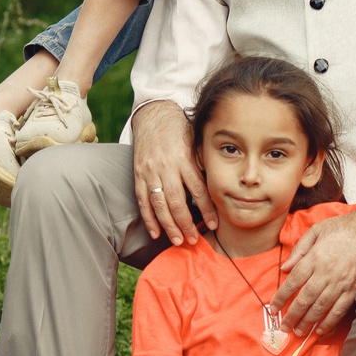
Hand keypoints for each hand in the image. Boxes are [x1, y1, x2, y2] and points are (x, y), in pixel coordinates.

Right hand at [131, 100, 213, 243]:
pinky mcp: (138, 174)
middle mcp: (166, 167)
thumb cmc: (180, 130)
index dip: (206, 210)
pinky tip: (156, 232)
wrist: (154, 115)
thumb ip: (203, 164)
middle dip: (186, 224)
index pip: (198, 190)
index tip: (214, 225)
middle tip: (194, 240)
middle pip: (177, 202)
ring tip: (178, 240)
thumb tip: (217, 187)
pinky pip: (143, 200)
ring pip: (159, 204)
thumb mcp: (196, 142)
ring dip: (169, 225)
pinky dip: (149, 218)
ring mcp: (150, 172)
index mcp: (184, 159)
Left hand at [277, 202, 355, 335]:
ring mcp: (342, 282)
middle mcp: (327, 272)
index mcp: (315, 258)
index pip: (293, 282)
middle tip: (284, 327)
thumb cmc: (343, 228)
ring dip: (309, 322)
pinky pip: (340, 308)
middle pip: (305, 299)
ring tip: (299, 332)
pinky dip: (330, 321)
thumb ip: (300, 249)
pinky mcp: (354, 288)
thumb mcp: (317, 230)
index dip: (281, 297)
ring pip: (321, 307)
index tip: (273, 309)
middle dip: (293, 316)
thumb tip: (285, 267)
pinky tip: (321, 330)